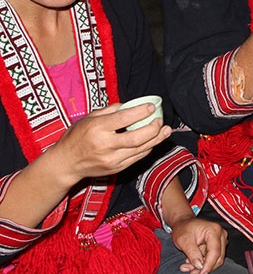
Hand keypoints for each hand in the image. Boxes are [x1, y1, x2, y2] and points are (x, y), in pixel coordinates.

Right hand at [50, 104, 170, 185]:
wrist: (65, 164)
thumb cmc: (76, 137)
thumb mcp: (88, 118)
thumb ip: (110, 111)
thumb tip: (130, 105)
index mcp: (97, 129)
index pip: (124, 119)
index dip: (140, 112)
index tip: (151, 107)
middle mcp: (105, 145)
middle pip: (137, 138)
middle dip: (153, 128)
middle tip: (160, 120)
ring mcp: (111, 159)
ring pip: (140, 149)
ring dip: (156, 139)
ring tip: (166, 130)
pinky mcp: (116, 168)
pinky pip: (137, 158)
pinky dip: (147, 148)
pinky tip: (154, 141)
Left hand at [169, 217, 227, 273]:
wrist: (183, 223)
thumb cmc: (183, 228)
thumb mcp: (184, 240)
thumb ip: (192, 253)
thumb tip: (199, 266)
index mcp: (214, 230)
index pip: (215, 252)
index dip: (208, 265)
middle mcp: (220, 235)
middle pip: (218, 257)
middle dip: (205, 267)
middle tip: (192, 273)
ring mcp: (220, 239)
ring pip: (215, 259)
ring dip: (201, 266)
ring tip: (187, 267)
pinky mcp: (217, 244)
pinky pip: (212, 258)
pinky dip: (201, 263)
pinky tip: (190, 263)